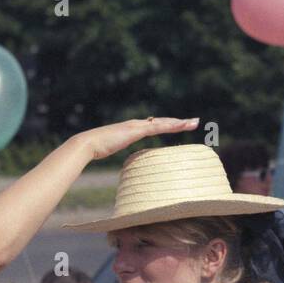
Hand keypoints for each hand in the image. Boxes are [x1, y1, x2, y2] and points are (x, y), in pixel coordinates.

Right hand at [78, 117, 200, 163]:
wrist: (88, 144)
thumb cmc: (97, 149)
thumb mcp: (111, 151)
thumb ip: (116, 151)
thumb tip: (119, 161)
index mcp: (133, 128)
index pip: (154, 125)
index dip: (168, 125)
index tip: (180, 125)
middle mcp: (137, 124)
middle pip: (162, 122)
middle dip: (179, 121)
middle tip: (194, 121)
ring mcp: (136, 126)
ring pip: (163, 123)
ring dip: (179, 122)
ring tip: (194, 122)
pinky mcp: (136, 130)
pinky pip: (157, 127)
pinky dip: (170, 125)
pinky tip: (181, 125)